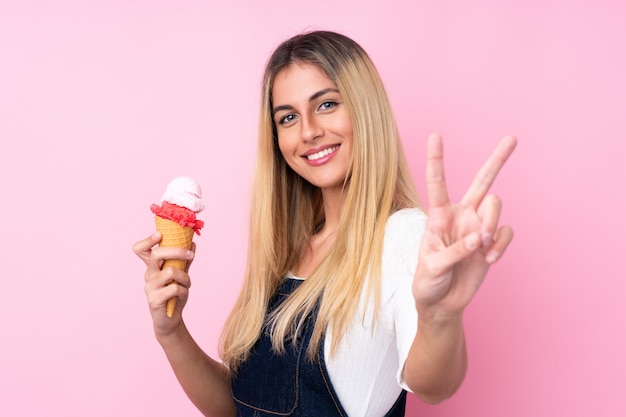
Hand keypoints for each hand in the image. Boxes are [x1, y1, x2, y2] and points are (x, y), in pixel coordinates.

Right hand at [132, 233, 195, 335]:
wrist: (171, 319)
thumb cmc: (174, 294)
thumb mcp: (181, 275)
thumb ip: (185, 260)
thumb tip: (192, 243)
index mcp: (153, 267)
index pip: (141, 250)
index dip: (147, 240)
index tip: (159, 234)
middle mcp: (148, 275)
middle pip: (156, 255)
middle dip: (176, 251)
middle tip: (191, 255)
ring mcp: (150, 287)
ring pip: (170, 271)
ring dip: (185, 277)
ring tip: (187, 284)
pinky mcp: (154, 300)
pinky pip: (174, 288)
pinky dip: (184, 290)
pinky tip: (182, 295)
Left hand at [412, 134, 516, 317]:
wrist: (442, 304)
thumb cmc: (427, 282)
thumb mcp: (431, 267)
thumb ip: (454, 251)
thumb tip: (479, 238)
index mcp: (438, 215)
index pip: (438, 183)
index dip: (437, 159)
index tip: (436, 135)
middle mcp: (461, 215)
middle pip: (482, 181)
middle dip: (497, 159)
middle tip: (512, 138)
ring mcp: (479, 228)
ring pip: (495, 206)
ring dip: (491, 224)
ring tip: (481, 245)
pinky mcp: (492, 243)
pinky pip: (506, 232)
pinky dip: (501, 245)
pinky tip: (489, 258)